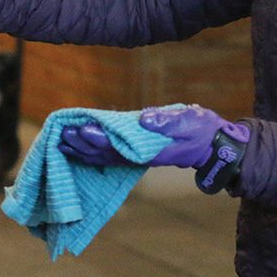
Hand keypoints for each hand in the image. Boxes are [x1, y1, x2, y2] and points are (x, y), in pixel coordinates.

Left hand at [59, 106, 248, 168]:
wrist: (213, 145)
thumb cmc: (202, 131)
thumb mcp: (189, 122)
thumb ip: (166, 122)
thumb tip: (143, 120)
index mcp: (150, 151)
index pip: (118, 148)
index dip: (99, 140)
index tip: (81, 129)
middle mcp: (141, 157)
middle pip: (106, 155)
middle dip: (83, 145)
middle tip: (62, 134)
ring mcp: (139, 156)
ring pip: (106, 157)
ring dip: (84, 150)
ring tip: (64, 140)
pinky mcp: (140, 152)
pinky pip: (112, 154)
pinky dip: (95, 150)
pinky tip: (82, 144)